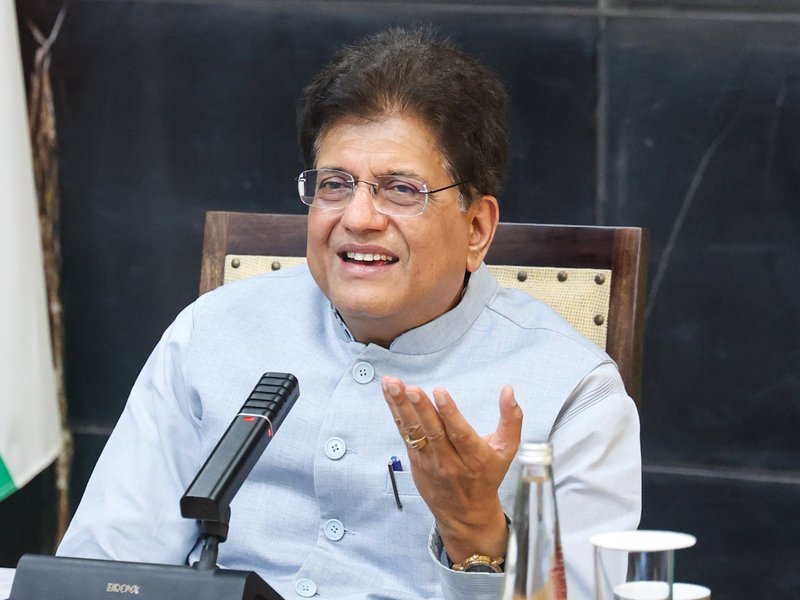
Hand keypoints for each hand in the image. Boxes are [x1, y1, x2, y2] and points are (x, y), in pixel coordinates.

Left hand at [381, 376, 522, 562]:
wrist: (465, 514)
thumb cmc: (487, 476)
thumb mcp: (507, 450)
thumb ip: (511, 419)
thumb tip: (508, 390)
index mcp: (475, 457)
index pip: (460, 434)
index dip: (450, 413)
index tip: (440, 392)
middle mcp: (450, 461)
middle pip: (434, 432)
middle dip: (420, 408)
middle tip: (409, 388)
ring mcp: (429, 462)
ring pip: (414, 432)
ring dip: (401, 407)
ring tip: (393, 385)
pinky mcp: (415, 460)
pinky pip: (405, 433)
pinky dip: (396, 412)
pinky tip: (389, 393)